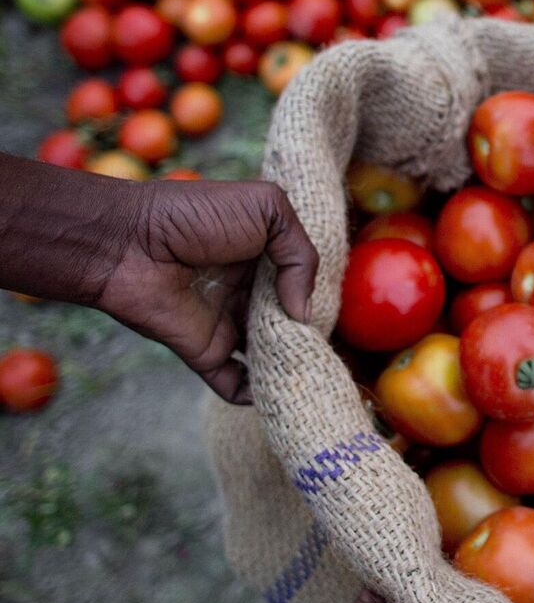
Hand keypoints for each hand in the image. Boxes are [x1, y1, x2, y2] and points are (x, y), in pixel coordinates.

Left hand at [94, 178, 317, 402]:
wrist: (129, 240)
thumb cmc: (196, 214)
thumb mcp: (268, 208)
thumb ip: (301, 254)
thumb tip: (301, 311)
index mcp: (261, 256)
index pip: (299, 282)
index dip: (316, 296)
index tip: (334, 311)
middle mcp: (246, 291)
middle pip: (286, 321)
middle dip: (306, 336)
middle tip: (328, 348)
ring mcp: (226, 322)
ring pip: (266, 354)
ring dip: (286, 366)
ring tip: (310, 374)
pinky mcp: (204, 350)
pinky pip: (233, 382)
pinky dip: (253, 394)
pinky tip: (274, 394)